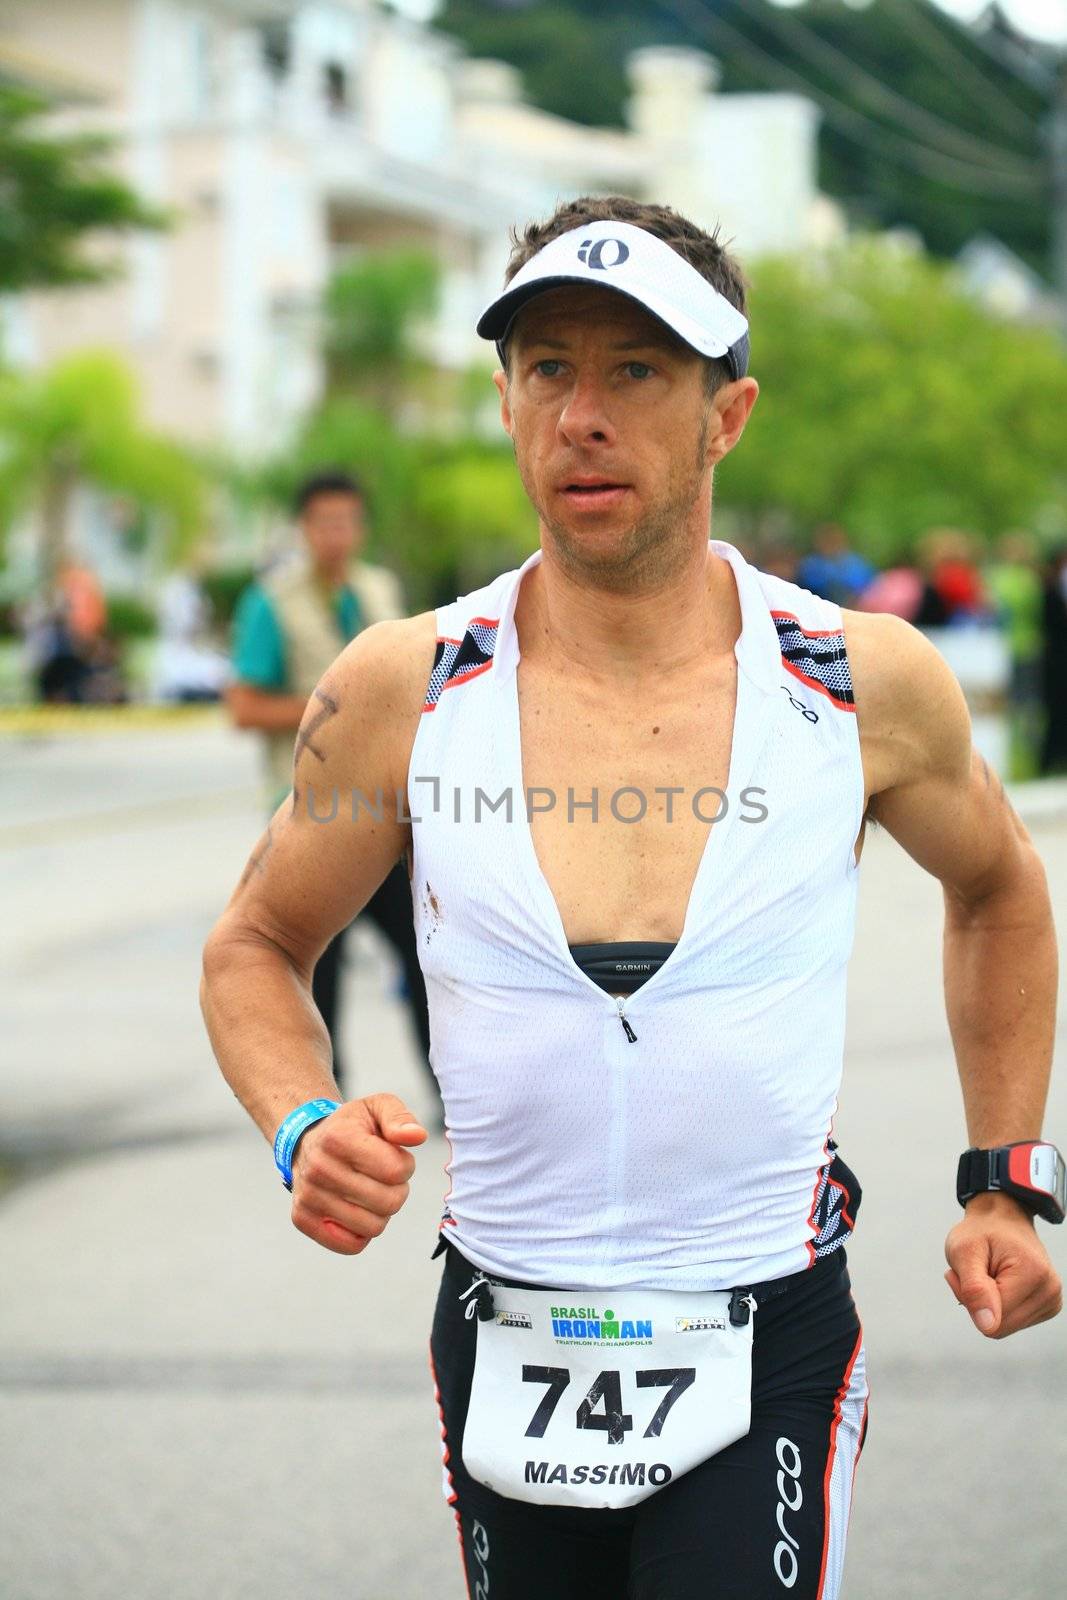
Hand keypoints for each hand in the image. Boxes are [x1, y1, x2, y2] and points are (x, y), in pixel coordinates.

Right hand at [290, 1093, 427, 1255]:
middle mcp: (319, 1168)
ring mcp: (308, 1197)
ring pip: (374, 1226)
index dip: (405, 1165)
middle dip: (397, 1189)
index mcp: (339, 1138)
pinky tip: (356, 1208)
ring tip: (370, 1190)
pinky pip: (351, 1245)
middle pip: (389, 1202)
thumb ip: (400, 1118)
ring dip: (381, 1211)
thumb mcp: (377, 1107)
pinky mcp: (303, 1219)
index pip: (396, 1171)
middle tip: (384, 1177)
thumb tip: (417, 1135)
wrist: (306, 1142)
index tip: (393, 1156)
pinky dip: (362, 1231)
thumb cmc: (351, 1127)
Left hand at [944, 1193, 1062, 1337]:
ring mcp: (1052, 1300)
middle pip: (999, 1328)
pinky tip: (997, 1282)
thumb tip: (988, 1327)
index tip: (960, 1272)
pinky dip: (997, 1306)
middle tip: (973, 1272)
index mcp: (1034, 1275)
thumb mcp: (964, 1252)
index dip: (967, 1298)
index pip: (992, 1320)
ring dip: (986, 1304)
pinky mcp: (1047, 1307)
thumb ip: (974, 1290)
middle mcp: (1050, 1291)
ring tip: (986, 1274)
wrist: (1001, 1218)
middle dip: (976, 1304)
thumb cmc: (980, 1232)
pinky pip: (1011, 1322)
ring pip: (1004, 1327)